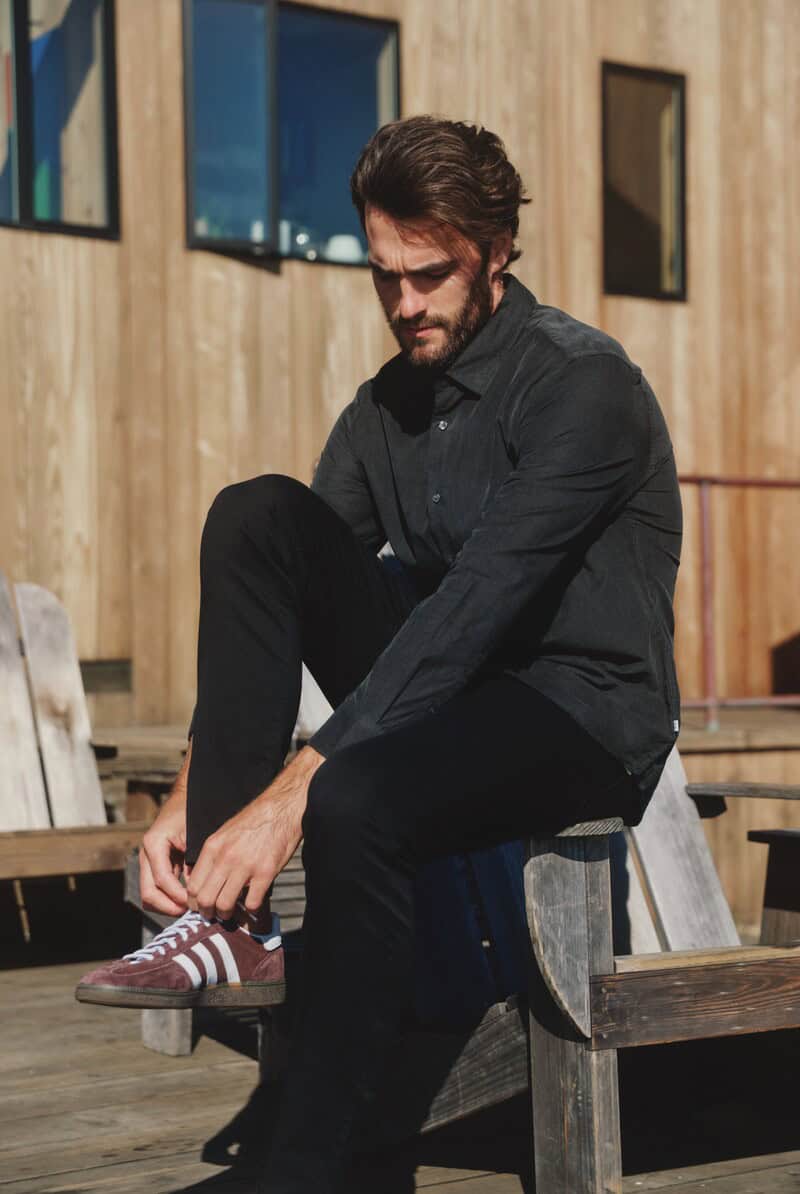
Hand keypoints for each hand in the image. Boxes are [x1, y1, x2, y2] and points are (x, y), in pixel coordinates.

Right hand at [139, 746, 190, 916]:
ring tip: (190, 908)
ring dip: (167, 905)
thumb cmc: (193, 812)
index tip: (195, 903)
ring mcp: (148, 861)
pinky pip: (157, 888)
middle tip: (190, 912)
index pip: (162, 880)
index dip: (178, 896)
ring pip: (150, 894)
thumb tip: (199, 890)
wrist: (187, 797)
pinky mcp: (155, 865)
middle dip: (169, 907)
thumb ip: (194, 861)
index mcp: (154, 844)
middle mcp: (146, 854)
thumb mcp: (196, 835)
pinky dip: (169, 897)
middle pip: (148, 893)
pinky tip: (188, 900)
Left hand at [186, 745, 324, 921]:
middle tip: (213, 914)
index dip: (194, 901)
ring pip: (224, 904)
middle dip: (207, 912)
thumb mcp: (225, 833)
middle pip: (205, 899)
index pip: (193, 885)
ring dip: (226, 914)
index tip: (200, 906)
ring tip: (230, 913)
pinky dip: (251, 909)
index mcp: (212, 847)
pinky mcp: (265, 872)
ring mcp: (246, 866)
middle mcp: (226, 858)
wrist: (281, 809)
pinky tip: (252, 903)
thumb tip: (206, 881)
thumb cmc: (254, 821)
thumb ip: (214, 856)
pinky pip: (252, 902)